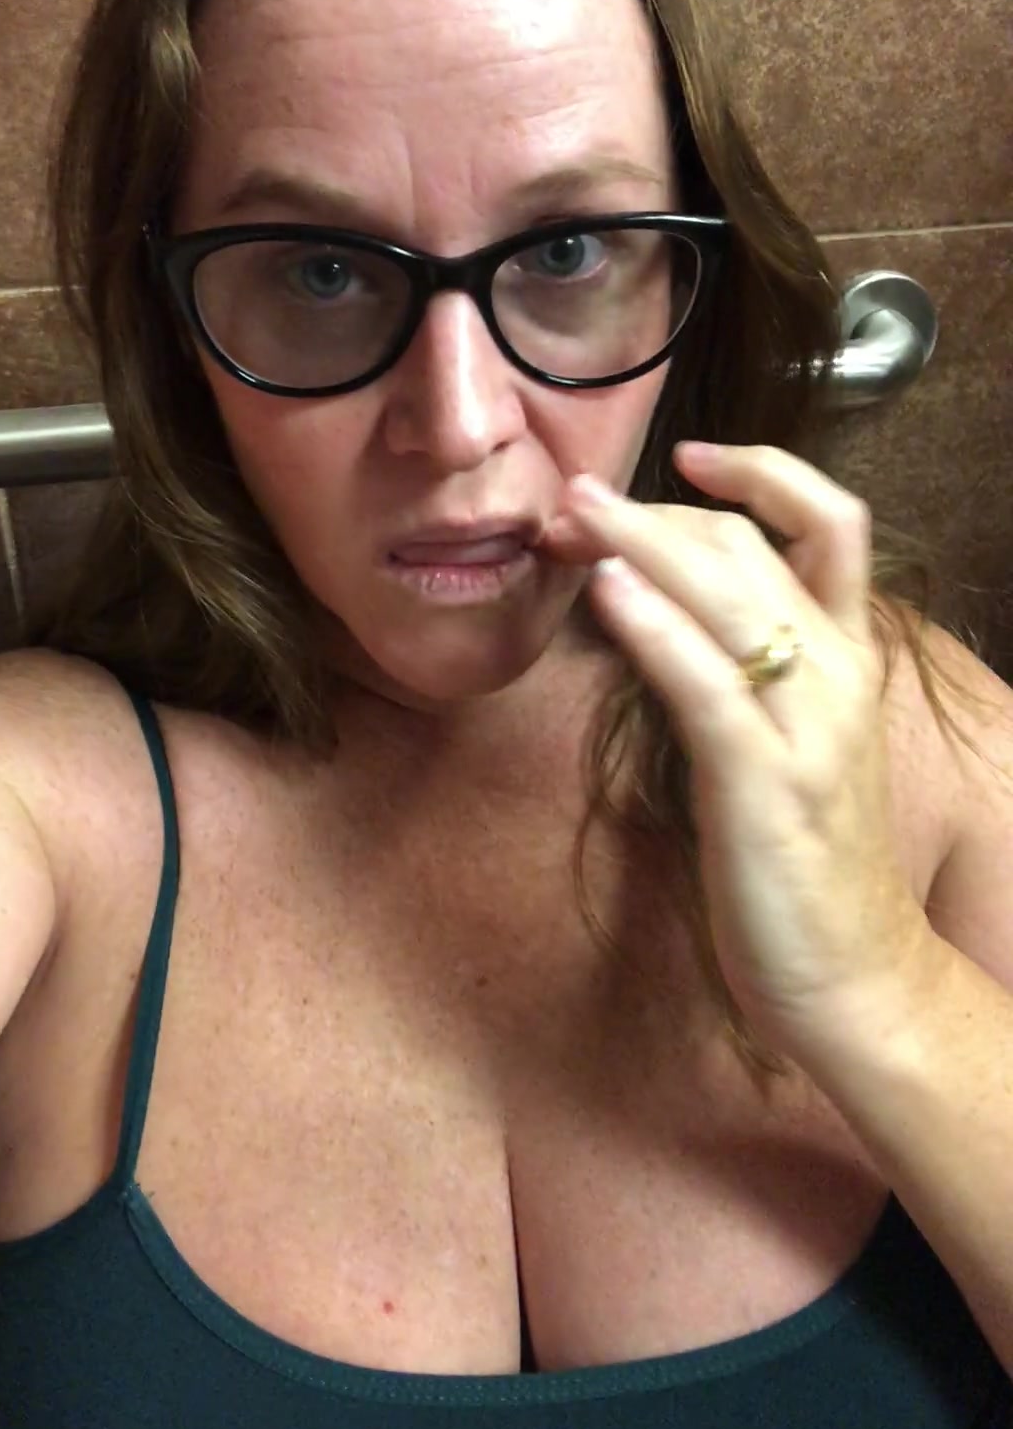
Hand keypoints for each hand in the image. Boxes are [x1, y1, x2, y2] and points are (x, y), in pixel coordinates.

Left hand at [543, 441, 935, 1064]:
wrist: (854, 973)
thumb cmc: (806, 853)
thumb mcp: (785, 736)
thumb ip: (744, 663)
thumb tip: (660, 598)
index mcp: (852, 656)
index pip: (831, 521)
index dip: (762, 471)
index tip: (688, 456)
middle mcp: (840, 674)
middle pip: (752, 547)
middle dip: (654, 514)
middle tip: (573, 503)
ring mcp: (807, 726)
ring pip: (731, 595)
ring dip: (641, 542)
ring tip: (573, 516)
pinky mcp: (763, 781)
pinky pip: (706, 682)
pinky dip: (654, 625)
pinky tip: (606, 593)